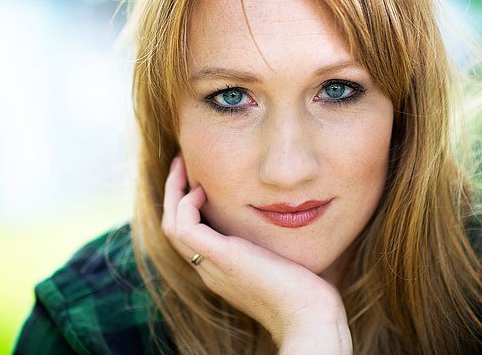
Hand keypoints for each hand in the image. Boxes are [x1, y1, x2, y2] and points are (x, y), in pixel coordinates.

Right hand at [162, 156, 352, 353]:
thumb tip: (292, 216)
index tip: (197, 179)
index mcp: (221, 270)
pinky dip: (186, 205)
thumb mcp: (284, 260)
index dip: (187, 206)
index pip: (189, 235)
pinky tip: (203, 190)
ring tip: (182, 166)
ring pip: (172, 226)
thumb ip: (275, 242)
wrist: (309, 318)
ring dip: (173, 193)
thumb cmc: (307, 292)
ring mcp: (212, 266)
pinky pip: (185, 228)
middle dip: (174, 193)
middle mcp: (209, 269)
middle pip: (173, 228)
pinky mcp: (222, 258)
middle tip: (180, 164)